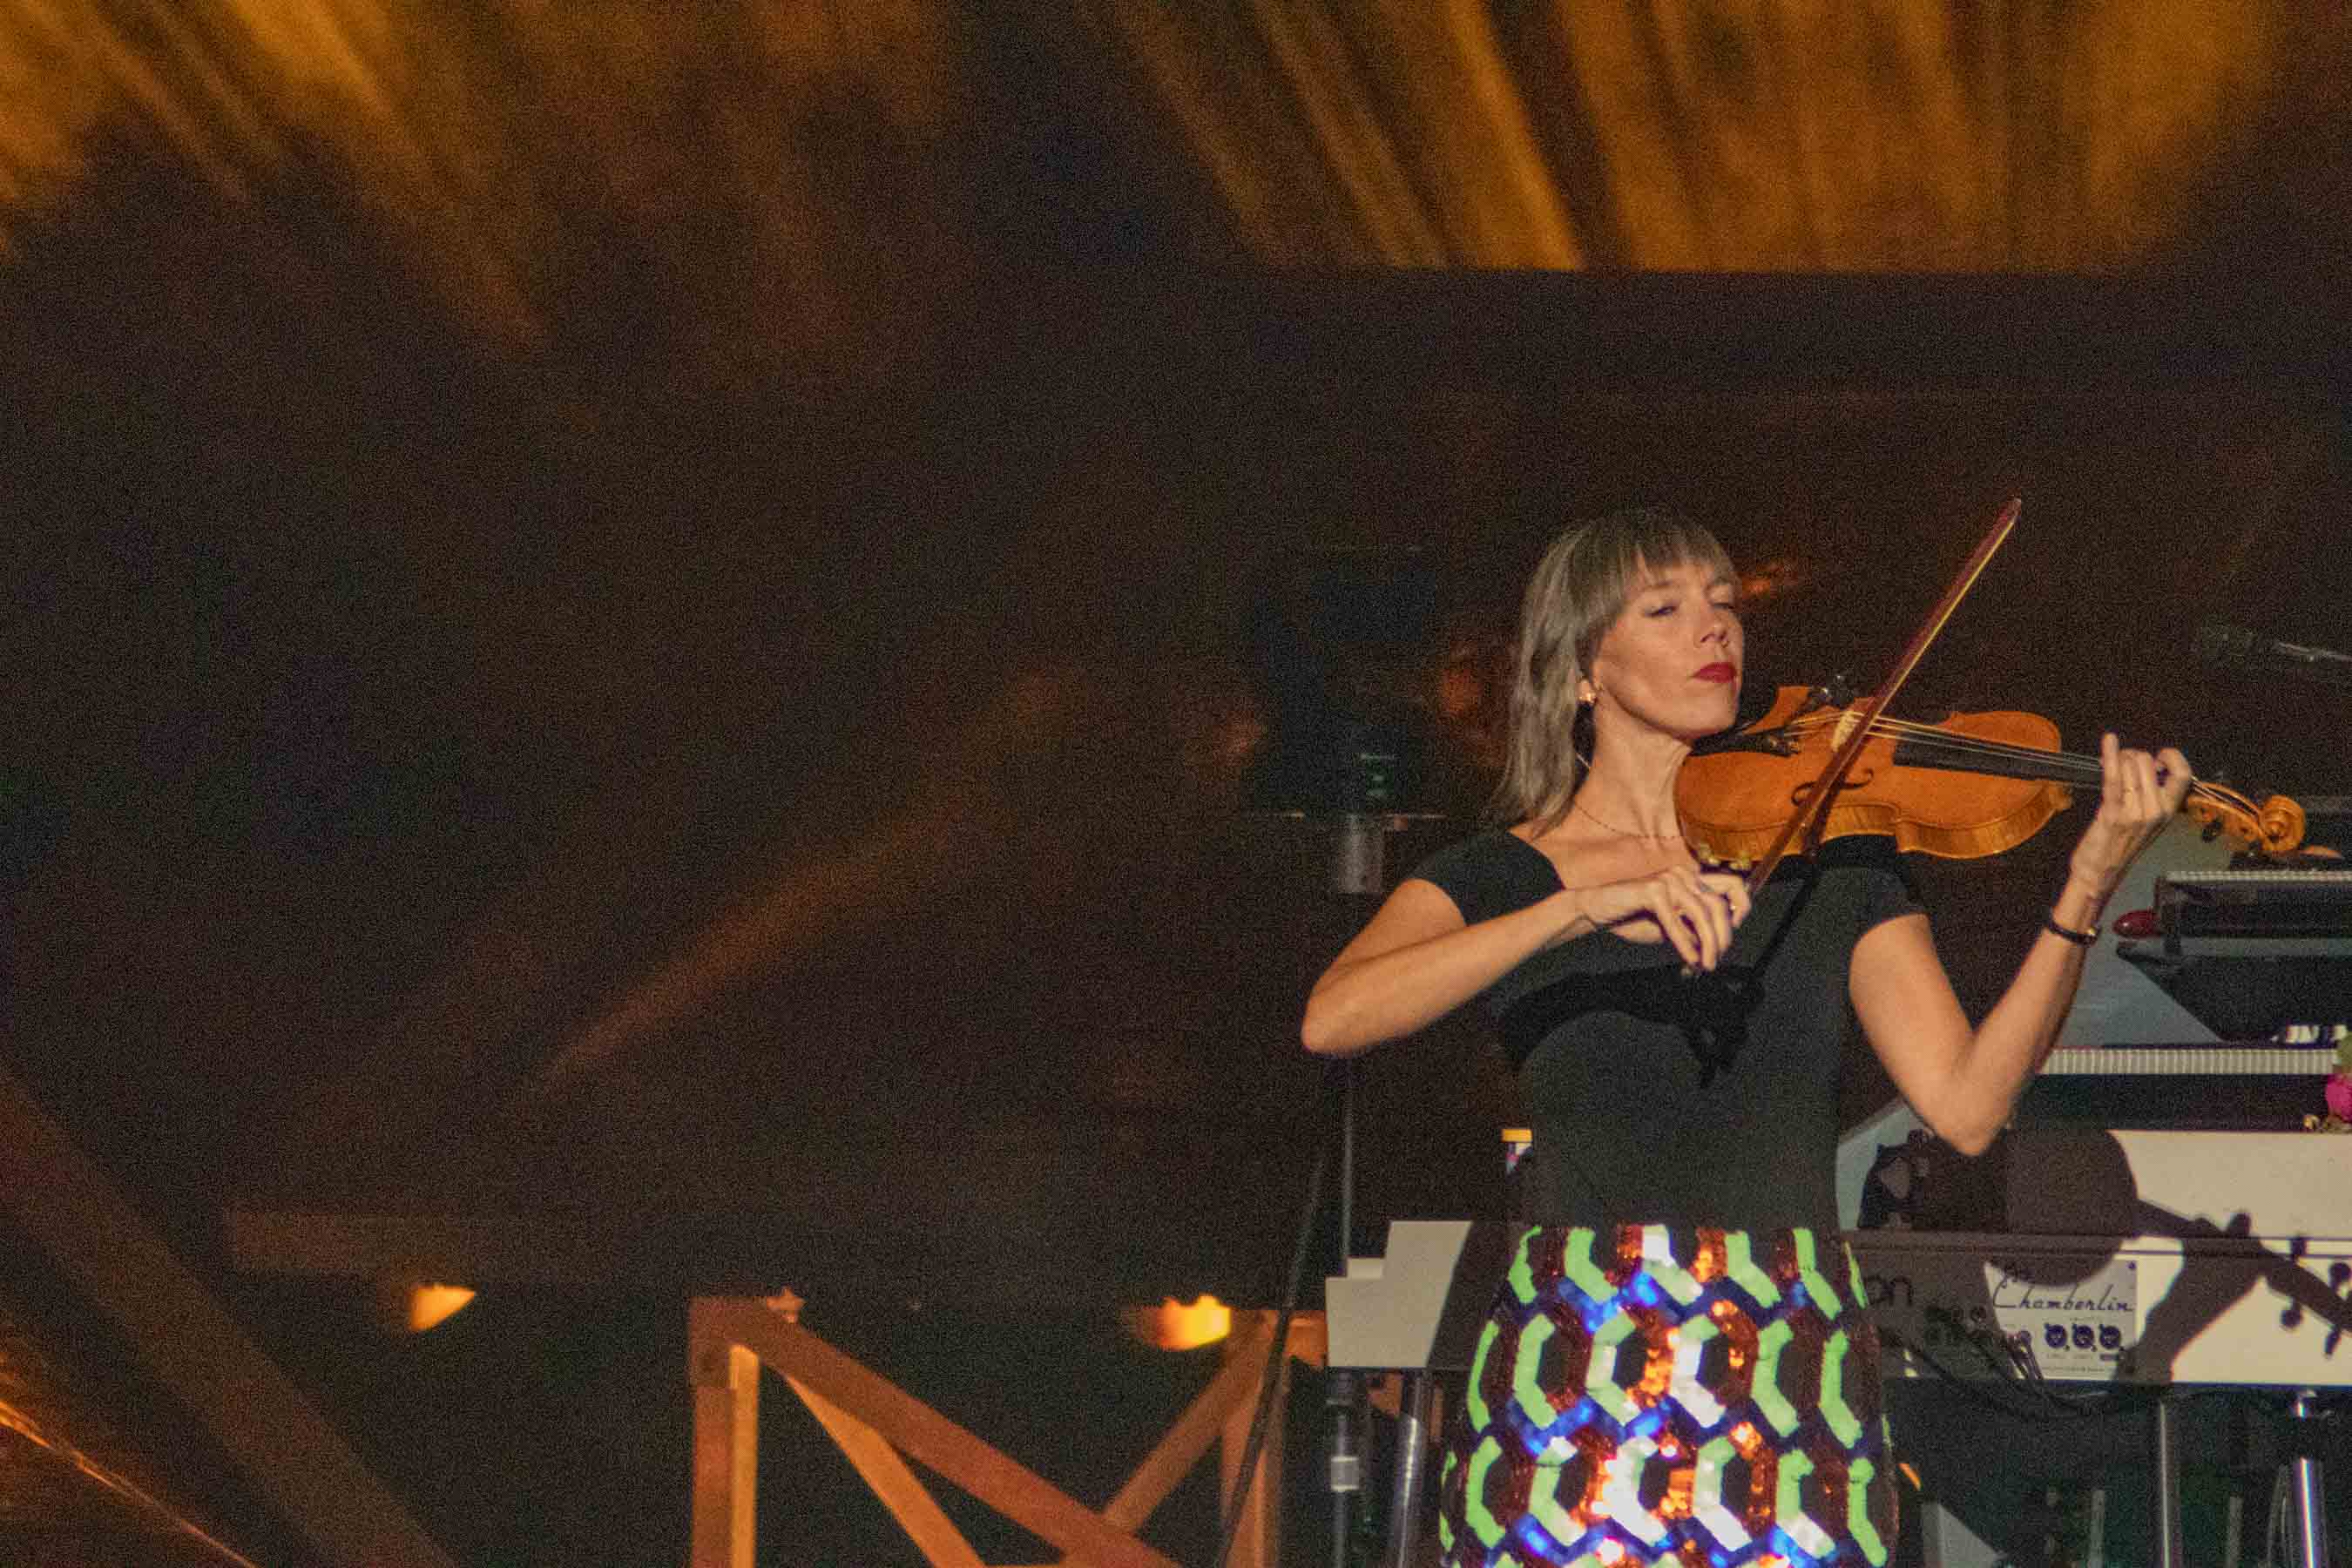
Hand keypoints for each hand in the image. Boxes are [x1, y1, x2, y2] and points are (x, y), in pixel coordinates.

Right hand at [1568, 865, 1753, 969]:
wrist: (1597, 911)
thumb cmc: (1635, 918)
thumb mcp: (1673, 927)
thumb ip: (1694, 931)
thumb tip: (1717, 948)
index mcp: (1692, 880)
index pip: (1732, 885)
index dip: (1742, 907)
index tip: (1735, 933)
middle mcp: (1684, 875)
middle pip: (1718, 905)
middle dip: (1722, 937)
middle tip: (1716, 961)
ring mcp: (1668, 880)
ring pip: (1701, 913)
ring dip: (1707, 943)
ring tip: (1706, 964)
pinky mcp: (1652, 889)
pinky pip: (1675, 920)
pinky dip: (1685, 943)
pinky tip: (1690, 959)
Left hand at [2066, 733, 2193, 902]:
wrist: (2100, 874)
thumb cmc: (2119, 846)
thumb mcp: (2146, 821)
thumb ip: (2150, 796)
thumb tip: (2148, 766)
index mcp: (2167, 811)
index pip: (2183, 775)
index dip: (2172, 757)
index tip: (2158, 755)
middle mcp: (2156, 810)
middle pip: (2148, 762)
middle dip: (2131, 756)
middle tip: (2119, 765)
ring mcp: (2135, 812)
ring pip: (2130, 766)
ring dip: (2116, 759)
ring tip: (2109, 767)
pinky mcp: (2113, 813)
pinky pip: (2113, 778)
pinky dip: (2109, 756)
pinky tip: (2108, 740)